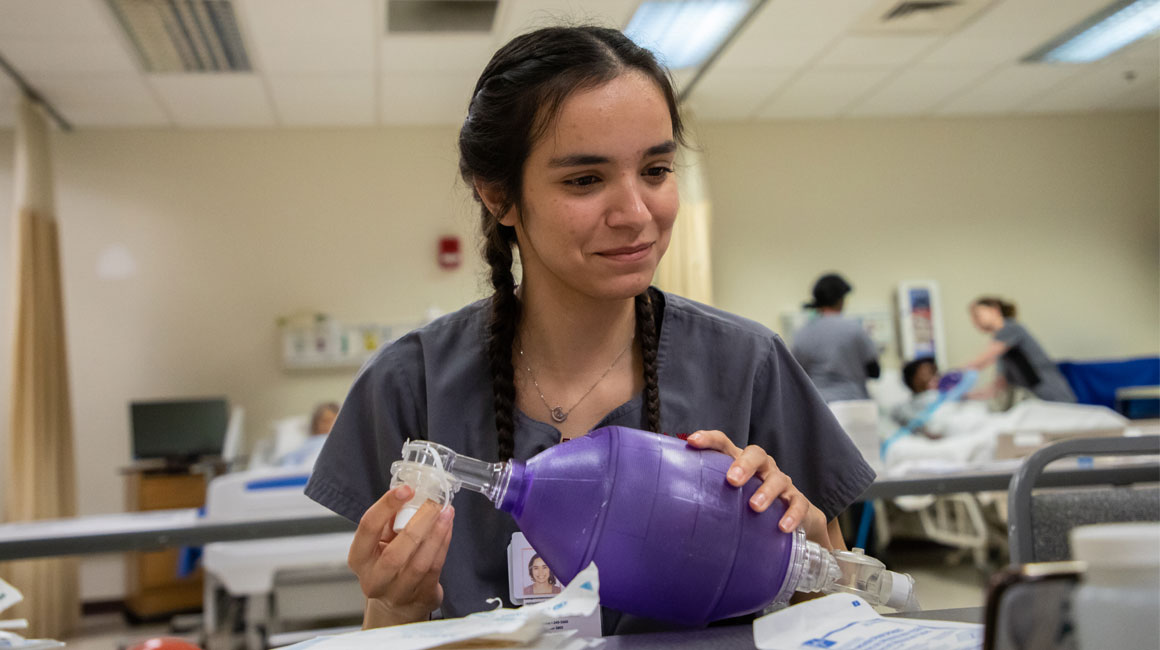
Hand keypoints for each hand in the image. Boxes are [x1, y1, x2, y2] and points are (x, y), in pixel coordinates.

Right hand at [348, 485, 454, 627]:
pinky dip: (443, 544)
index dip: (386, 506)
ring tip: (446, 512)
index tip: (406, 489)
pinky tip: (448, 527)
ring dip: (436, 533)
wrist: (397, 603)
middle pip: (396, 553)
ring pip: (420, 563)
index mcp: (359, 559)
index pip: (368, 528)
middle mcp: (374, 579)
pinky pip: (435, 568)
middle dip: (418, 523)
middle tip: (433, 503)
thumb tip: (411, 494)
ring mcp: (398, 593)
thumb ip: (390, 520)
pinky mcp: (422, 597)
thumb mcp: (381, 541)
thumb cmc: (389, 563)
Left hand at [686, 430, 831, 547]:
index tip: (692, 441)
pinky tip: (782, 527)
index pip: (724, 444)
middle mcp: (762, 468)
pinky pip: (797, 504)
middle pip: (756, 454)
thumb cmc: (748, 504)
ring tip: (754, 507)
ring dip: (766, 491)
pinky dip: (791, 515)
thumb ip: (705, 498)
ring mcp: (782, 483)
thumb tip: (667, 512)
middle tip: (732, 480)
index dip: (709, 439)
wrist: (792, 519)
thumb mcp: (728, 499)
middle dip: (744, 465)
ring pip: (777, 479)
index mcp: (741, 462)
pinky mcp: (798, 502)